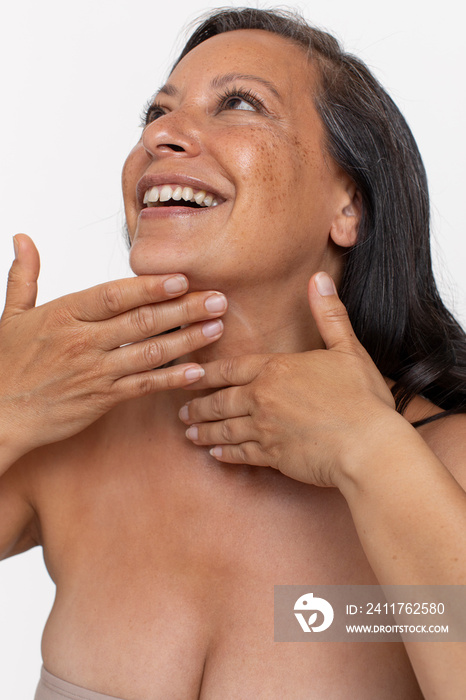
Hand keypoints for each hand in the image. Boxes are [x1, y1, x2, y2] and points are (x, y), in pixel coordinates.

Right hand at [0, 234, 226, 461]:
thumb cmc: (7, 365)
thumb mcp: (10, 315)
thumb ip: (24, 276)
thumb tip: (22, 238)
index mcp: (64, 314)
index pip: (114, 295)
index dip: (150, 287)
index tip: (181, 279)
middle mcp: (83, 341)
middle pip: (142, 321)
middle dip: (184, 308)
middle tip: (218, 299)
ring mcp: (96, 372)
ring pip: (150, 353)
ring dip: (188, 339)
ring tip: (217, 327)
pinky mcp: (103, 398)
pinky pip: (144, 386)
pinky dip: (172, 379)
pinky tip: (198, 371)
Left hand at [179, 272, 395, 487]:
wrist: (368, 446)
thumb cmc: (361, 397)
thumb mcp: (348, 349)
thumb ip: (328, 314)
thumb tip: (318, 278)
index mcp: (276, 369)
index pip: (231, 368)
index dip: (208, 372)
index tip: (189, 374)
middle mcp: (262, 398)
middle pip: (220, 400)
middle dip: (199, 406)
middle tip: (182, 410)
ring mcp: (265, 429)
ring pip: (224, 429)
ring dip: (204, 430)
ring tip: (189, 433)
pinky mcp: (272, 457)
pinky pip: (240, 454)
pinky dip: (225, 453)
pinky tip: (215, 454)